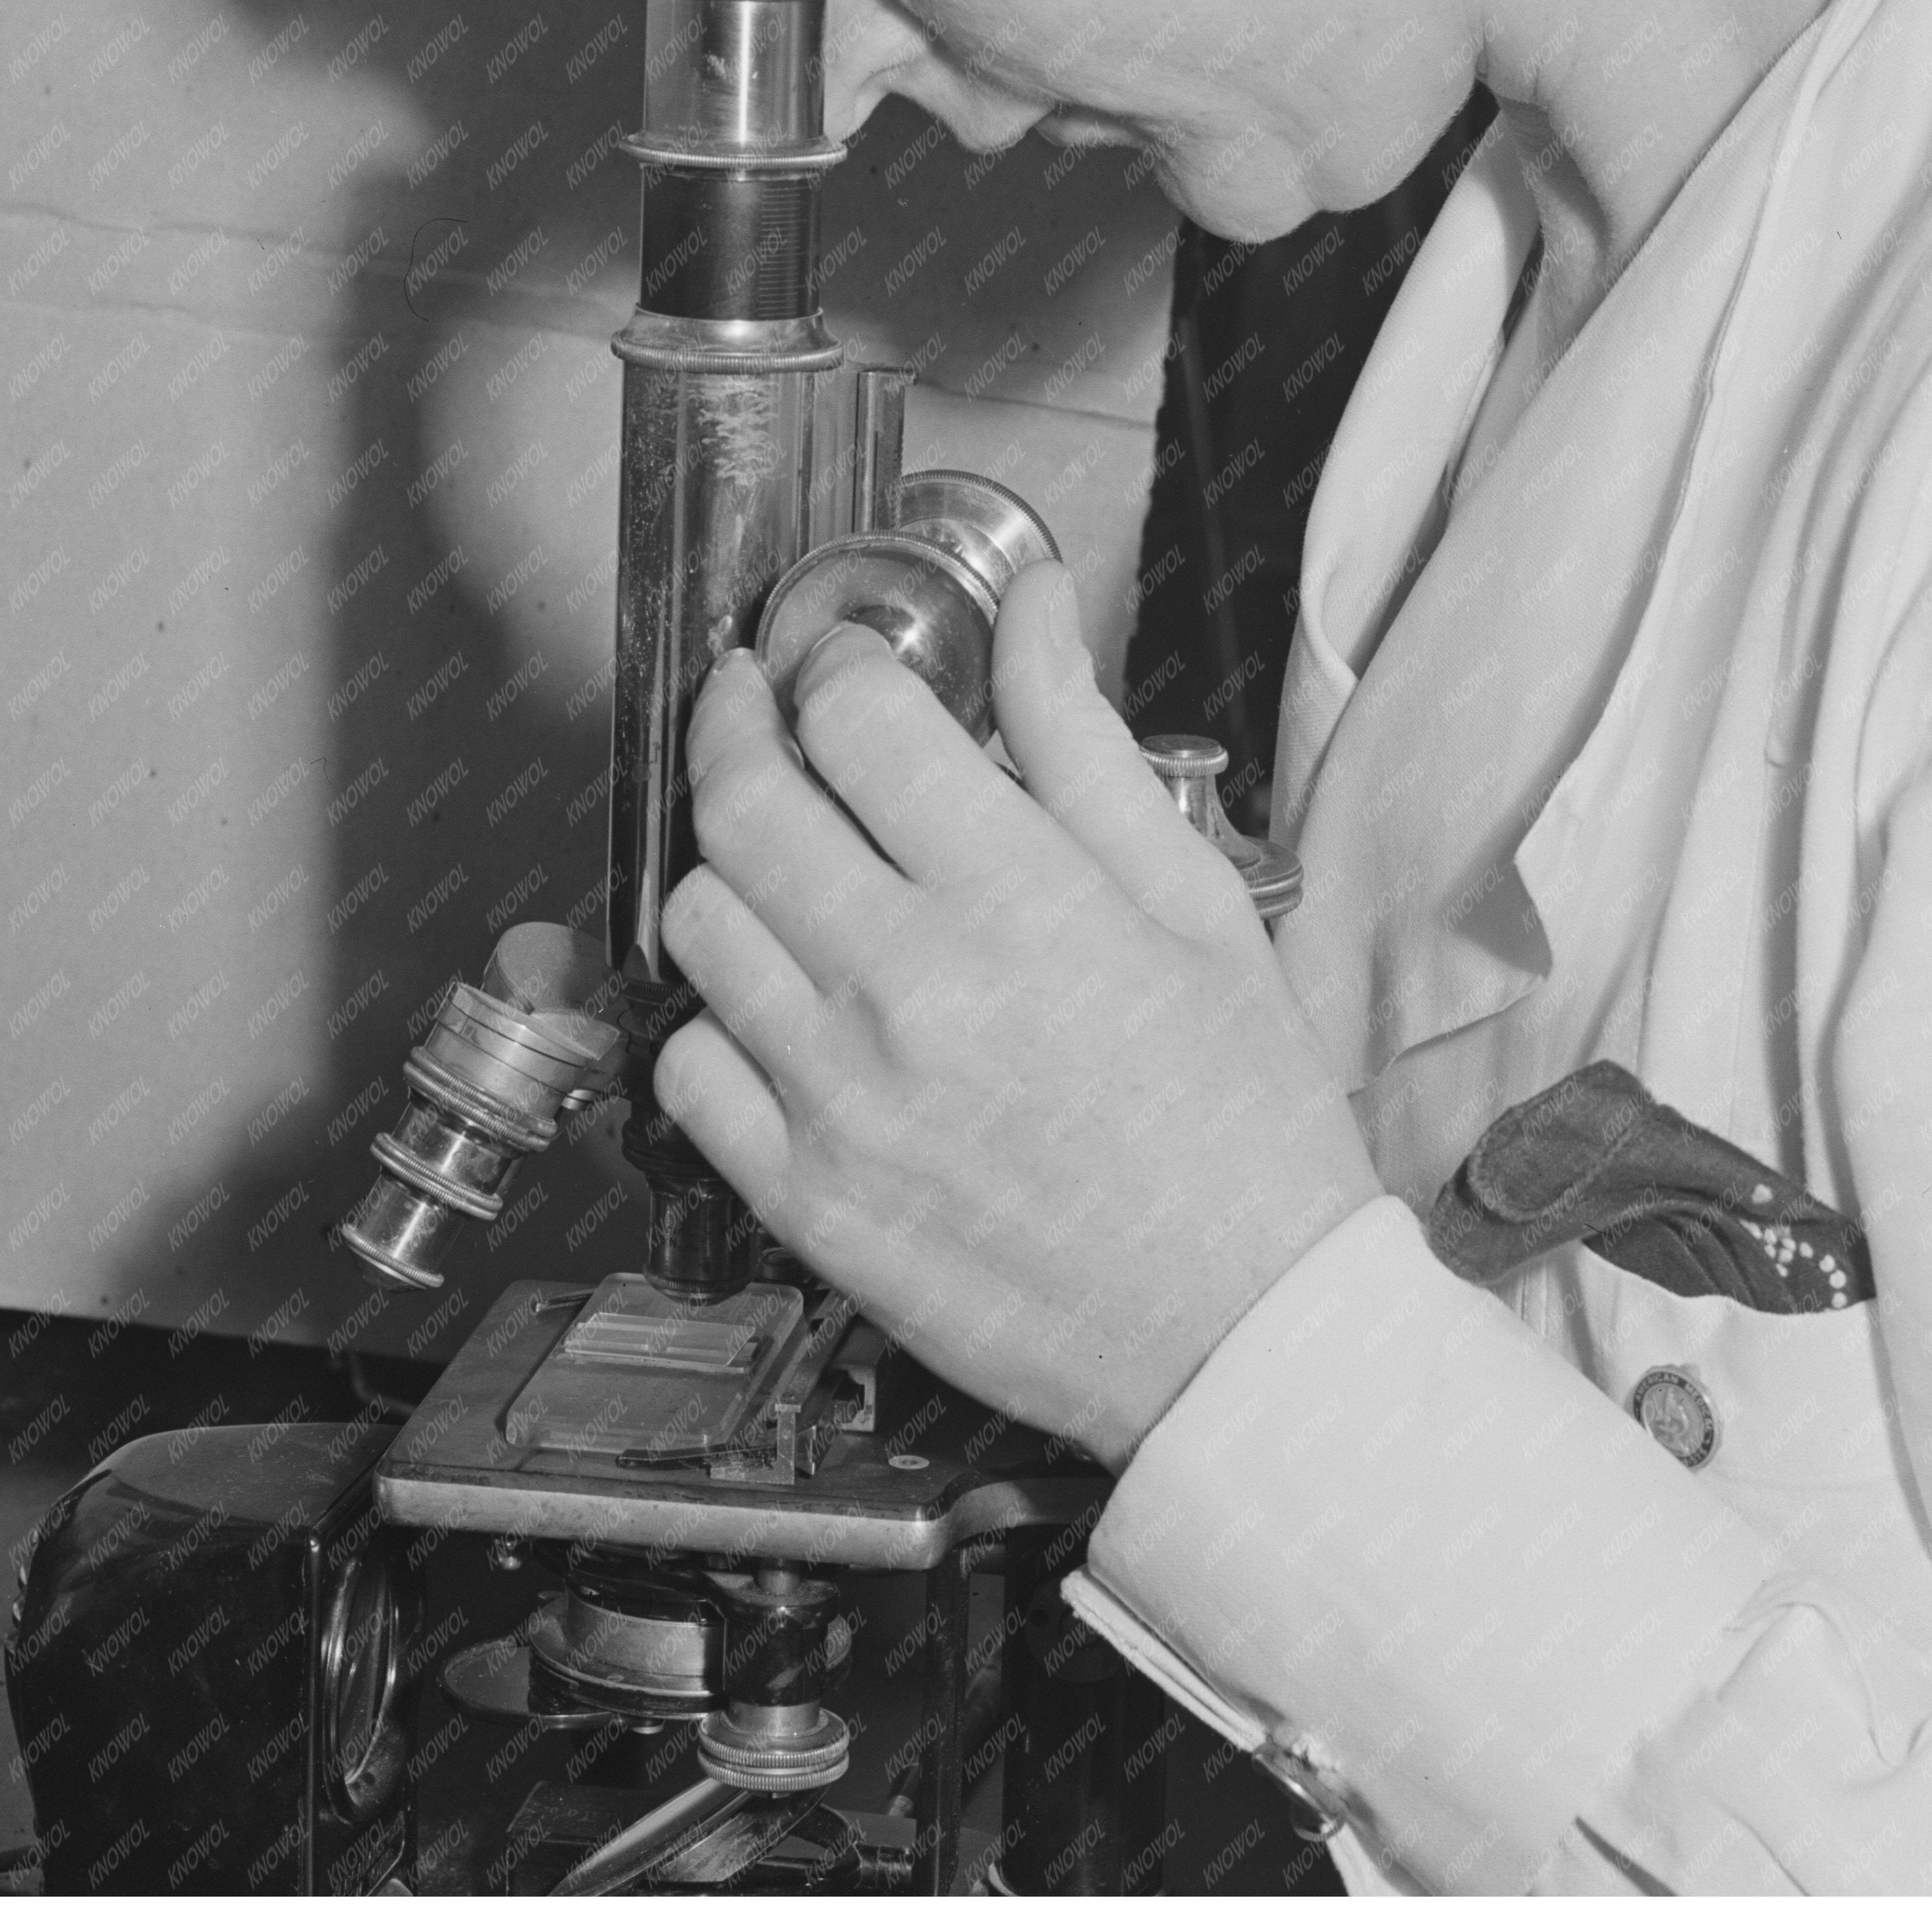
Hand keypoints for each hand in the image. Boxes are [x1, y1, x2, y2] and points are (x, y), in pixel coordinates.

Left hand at [652, 564, 1381, 1470]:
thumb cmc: (1239, 1114)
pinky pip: (687, 1066)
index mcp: (1015, 898)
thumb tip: (1035, 597)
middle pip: (742, 799)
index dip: (832, 658)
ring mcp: (839, 1099)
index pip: (853, 714)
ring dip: (725, 866)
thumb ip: (1085, 736)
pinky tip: (776, 1005)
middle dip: (739, 721)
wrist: (1244, 1334)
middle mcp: (907, 987)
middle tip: (761, 708)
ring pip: (696, 921)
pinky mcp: (803, 1200)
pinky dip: (715, 1019)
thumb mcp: (1193, 897)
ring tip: (777, 861)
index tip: (838, 656)